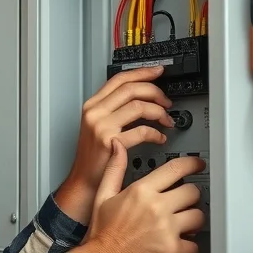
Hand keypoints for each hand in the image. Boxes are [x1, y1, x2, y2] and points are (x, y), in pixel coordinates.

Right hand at [54, 66, 174, 222]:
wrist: (84, 182)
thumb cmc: (94, 157)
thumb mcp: (98, 126)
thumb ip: (113, 109)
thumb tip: (140, 97)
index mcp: (92, 105)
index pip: (119, 79)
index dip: (142, 72)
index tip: (158, 71)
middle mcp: (95, 112)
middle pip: (131, 88)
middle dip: (155, 91)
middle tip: (167, 100)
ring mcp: (102, 126)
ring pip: (138, 105)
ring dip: (159, 111)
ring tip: (167, 120)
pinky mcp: (111, 142)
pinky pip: (142, 130)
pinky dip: (156, 133)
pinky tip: (160, 138)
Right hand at [70, 139, 204, 252]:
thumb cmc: (101, 235)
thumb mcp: (103, 197)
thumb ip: (114, 169)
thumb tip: (117, 148)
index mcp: (141, 192)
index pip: (175, 169)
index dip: (192, 164)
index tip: (198, 165)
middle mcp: (156, 208)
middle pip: (192, 192)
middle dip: (190, 197)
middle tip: (185, 203)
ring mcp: (166, 229)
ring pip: (198, 217)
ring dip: (193, 222)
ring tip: (183, 226)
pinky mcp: (172, 250)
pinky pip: (194, 245)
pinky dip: (189, 249)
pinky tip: (180, 249)